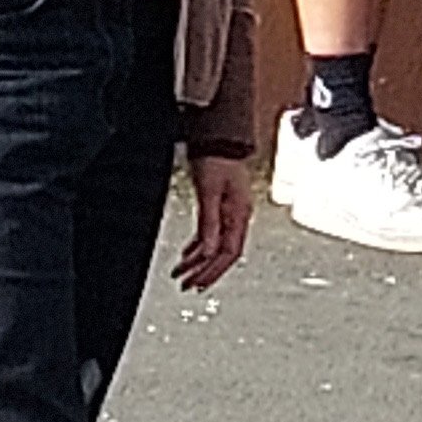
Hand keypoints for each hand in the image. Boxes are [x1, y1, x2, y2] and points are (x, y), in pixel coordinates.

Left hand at [173, 155, 251, 289]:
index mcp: (239, 214)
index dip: (212, 271)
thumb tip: (206, 252)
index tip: (197, 284)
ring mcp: (231, 212)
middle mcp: (238, 216)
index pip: (229, 253)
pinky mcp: (223, 206)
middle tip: (186, 286)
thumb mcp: (209, 193)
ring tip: (182, 274)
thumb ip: (209, 223)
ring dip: (199, 261)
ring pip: (216, 245)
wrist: (219, 136)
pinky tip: (188, 253)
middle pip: (223, 254)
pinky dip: (199, 246)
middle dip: (204, 272)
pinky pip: (212, 233)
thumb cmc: (216, 159)